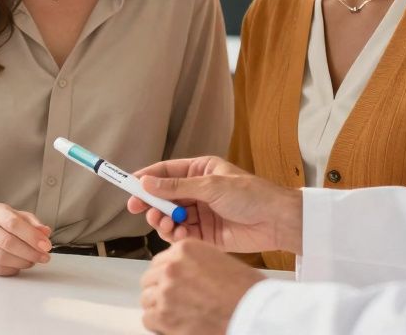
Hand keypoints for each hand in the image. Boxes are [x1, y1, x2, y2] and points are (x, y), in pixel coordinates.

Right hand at [0, 202, 51, 275]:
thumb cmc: (4, 224)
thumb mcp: (20, 217)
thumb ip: (33, 224)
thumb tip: (45, 232)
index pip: (13, 223)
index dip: (32, 236)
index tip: (47, 245)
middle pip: (7, 242)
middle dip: (30, 252)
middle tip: (44, 257)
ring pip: (1, 257)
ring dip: (22, 262)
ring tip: (33, 261)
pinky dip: (12, 269)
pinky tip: (19, 265)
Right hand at [126, 156, 301, 253]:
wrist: (276, 222)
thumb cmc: (251, 195)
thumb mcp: (210, 186)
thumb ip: (176, 186)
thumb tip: (147, 183)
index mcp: (201, 171)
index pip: (166, 172)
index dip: (146, 179)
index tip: (129, 185)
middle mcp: (198, 191)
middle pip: (164, 196)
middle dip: (151, 203)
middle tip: (138, 209)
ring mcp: (202, 213)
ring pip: (170, 217)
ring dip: (163, 220)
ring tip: (165, 223)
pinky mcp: (206, 234)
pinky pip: (182, 234)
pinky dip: (177, 234)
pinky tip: (181, 234)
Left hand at [140, 239, 263, 334]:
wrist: (253, 313)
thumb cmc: (245, 290)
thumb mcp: (218, 262)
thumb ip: (194, 264)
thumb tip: (182, 274)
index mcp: (185, 249)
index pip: (160, 260)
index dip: (166, 275)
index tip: (173, 283)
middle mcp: (171, 267)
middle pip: (150, 279)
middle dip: (160, 290)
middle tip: (174, 301)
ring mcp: (166, 291)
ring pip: (147, 298)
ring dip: (159, 307)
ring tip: (176, 314)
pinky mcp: (164, 315)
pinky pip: (148, 319)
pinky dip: (159, 324)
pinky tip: (174, 325)